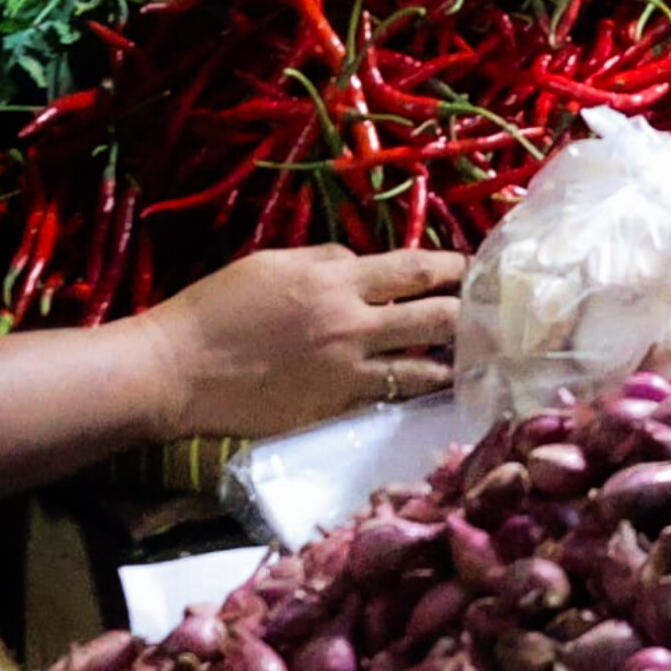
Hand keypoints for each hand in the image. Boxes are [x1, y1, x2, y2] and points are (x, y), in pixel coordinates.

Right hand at [147, 246, 465, 440]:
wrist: (179, 370)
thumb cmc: (217, 307)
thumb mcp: (273, 263)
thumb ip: (327, 260)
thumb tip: (364, 264)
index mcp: (336, 281)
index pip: (414, 269)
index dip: (452, 266)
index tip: (474, 267)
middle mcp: (351, 326)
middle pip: (435, 319)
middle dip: (469, 315)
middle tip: (491, 316)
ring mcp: (346, 374)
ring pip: (423, 370)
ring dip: (452, 364)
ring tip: (476, 360)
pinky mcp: (333, 410)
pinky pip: (386, 398)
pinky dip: (410, 392)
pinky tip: (428, 390)